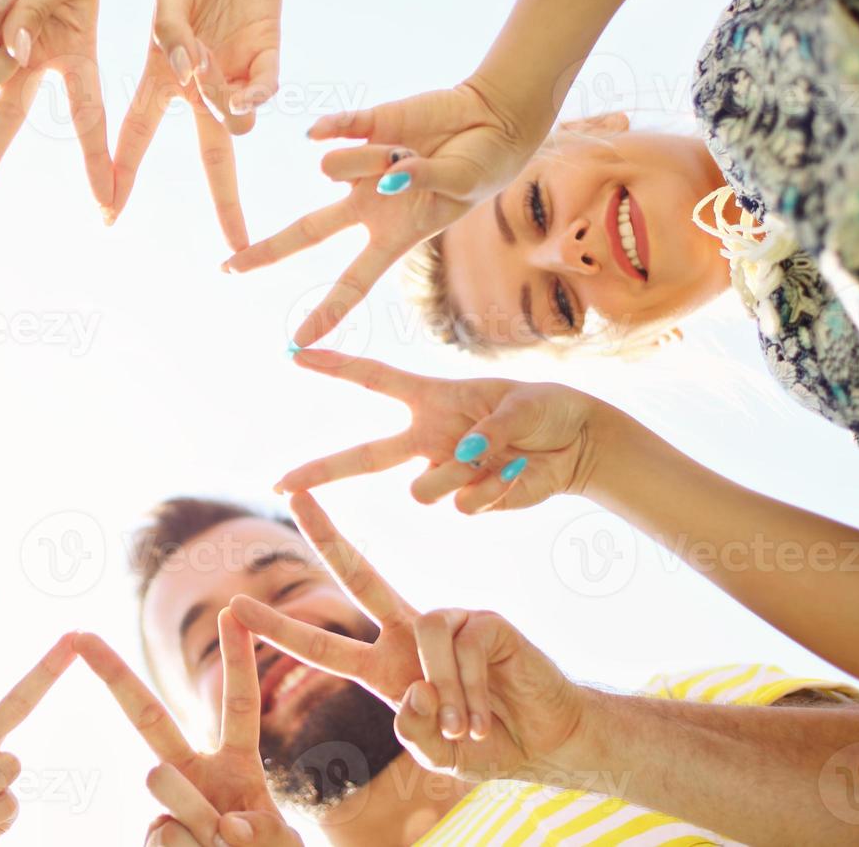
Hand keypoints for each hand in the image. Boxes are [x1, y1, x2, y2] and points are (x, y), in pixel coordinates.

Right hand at [76, 621, 302, 846]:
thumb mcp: (278, 844)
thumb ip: (257, 831)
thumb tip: (218, 826)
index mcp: (235, 764)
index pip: (239, 704)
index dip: (237, 659)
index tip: (232, 611)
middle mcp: (195, 775)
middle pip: (150, 718)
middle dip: (116, 674)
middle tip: (83, 635)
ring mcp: (168, 806)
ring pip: (163, 785)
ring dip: (197, 820)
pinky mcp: (152, 837)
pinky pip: (163, 838)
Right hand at [110, 0, 293, 249]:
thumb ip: (170, 37)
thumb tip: (188, 74)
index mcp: (166, 74)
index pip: (139, 134)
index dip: (125, 174)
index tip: (111, 213)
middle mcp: (205, 84)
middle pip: (215, 158)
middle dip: (226, 204)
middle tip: (237, 249)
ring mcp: (239, 72)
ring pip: (235, 121)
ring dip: (220, 109)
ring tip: (205, 69)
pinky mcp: (270, 52)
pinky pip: (264, 89)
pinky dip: (254, 95)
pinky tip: (245, 91)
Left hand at [225, 82, 542, 345]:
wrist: (492, 119)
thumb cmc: (480, 166)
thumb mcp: (457, 186)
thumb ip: (420, 182)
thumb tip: (387, 172)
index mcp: (391, 236)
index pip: (352, 283)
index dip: (326, 314)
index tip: (296, 343)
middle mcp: (367, 206)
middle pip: (307, 232)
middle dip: (269, 250)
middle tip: (230, 268)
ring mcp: (362, 168)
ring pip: (336, 169)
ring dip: (369, 162)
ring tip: (409, 151)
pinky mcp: (365, 126)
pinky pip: (334, 129)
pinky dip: (328, 130)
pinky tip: (316, 132)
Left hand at [230, 492, 585, 781]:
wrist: (549, 740)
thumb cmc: (488, 745)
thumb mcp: (436, 754)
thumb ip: (413, 733)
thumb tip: (412, 690)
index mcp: (384, 665)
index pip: (321, 644)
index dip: (278, 628)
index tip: (234, 608)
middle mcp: (410, 631)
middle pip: (359, 575)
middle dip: (326, 534)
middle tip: (294, 495)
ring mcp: (446, 620)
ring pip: (422, 638)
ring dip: (446, 697)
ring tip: (469, 729)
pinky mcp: (481, 618)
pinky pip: (459, 646)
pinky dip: (470, 689)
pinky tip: (488, 708)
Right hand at [273, 350, 603, 513]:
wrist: (578, 447)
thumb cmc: (546, 409)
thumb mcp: (523, 403)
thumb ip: (491, 427)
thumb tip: (466, 455)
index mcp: (431, 399)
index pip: (373, 379)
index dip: (334, 365)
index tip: (295, 353)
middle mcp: (428, 438)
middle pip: (362, 457)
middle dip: (320, 471)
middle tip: (281, 485)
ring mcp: (446, 471)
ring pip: (422, 489)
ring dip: (457, 475)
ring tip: (499, 456)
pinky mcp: (469, 499)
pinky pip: (465, 504)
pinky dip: (496, 489)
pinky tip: (519, 472)